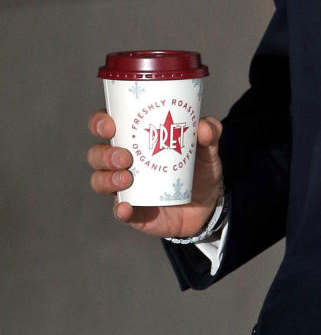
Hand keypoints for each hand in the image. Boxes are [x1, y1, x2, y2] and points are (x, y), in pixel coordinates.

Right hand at [87, 110, 223, 240]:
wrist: (208, 205)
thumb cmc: (199, 169)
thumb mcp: (207, 148)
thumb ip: (210, 133)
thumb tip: (202, 127)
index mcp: (134, 139)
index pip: (106, 125)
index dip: (100, 123)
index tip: (110, 125)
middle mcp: (123, 162)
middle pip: (97, 154)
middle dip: (104, 154)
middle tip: (125, 157)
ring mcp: (125, 188)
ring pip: (100, 181)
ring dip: (107, 179)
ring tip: (127, 178)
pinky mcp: (134, 211)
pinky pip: (119, 211)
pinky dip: (120, 210)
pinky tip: (126, 208)